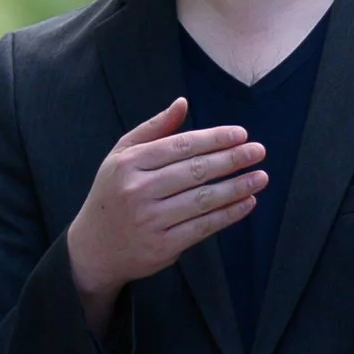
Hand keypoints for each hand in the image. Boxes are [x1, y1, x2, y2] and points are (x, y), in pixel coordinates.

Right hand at [66, 99, 267, 335]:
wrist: (94, 250)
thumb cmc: (112, 196)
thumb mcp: (120, 157)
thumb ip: (152, 130)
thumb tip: (182, 103)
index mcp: (129, 164)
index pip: (180, 146)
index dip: (214, 139)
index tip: (241, 135)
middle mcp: (138, 191)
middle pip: (195, 171)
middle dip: (232, 160)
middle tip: (258, 152)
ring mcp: (150, 220)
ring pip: (203, 200)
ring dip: (237, 187)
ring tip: (260, 177)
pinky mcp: (162, 247)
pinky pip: (202, 227)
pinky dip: (228, 215)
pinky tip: (247, 203)